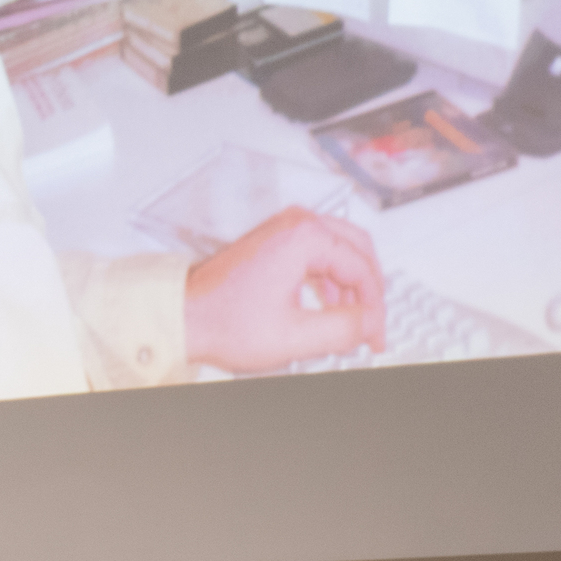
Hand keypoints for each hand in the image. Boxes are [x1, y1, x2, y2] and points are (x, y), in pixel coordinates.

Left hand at [182, 206, 385, 372]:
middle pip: (357, 249)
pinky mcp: (274, 241)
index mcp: (303, 237)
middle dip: (370, 290)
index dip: (376, 308)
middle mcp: (294, 223)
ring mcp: (282, 229)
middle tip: (373, 325)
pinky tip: (329, 308)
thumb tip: (370, 321)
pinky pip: (319, 253)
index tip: (375, 336)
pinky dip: (331, 280)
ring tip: (352, 323)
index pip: (362, 268)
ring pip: (339, 250)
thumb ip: (343, 329)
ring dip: (351, 286)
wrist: (184, 315)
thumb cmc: (223, 320)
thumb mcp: (295, 336)